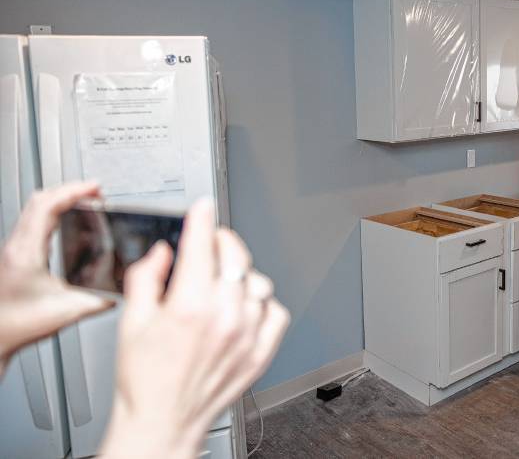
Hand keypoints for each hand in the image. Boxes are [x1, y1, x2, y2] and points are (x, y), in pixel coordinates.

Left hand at [0, 182, 112, 373]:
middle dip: (69, 189)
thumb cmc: (18, 325)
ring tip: (84, 201)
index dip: (73, 192)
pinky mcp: (14, 256)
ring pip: (33, 209)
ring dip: (60, 199)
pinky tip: (68, 224)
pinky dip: (53, 213)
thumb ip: (100, 300)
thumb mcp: (69, 311)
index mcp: (27, 253)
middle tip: (93, 191)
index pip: (48, 207)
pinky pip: (33, 222)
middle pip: (39, 200)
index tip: (94, 188)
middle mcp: (16, 246)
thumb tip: (121, 289)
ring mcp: (13, 249)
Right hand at [101, 200, 289, 458]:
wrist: (163, 421)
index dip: (202, 218)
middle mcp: (224, 316)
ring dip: (242, 273)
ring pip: (258, 281)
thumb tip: (162, 252)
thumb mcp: (131, 322)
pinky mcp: (261, 352)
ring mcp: (247, 334)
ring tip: (225, 279)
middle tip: (211, 242)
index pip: (202, 243)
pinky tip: (246, 306)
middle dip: (222, 240)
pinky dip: (263, 304)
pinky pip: (276, 312)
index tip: (203, 208)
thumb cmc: (145, 380)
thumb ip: (146, 278)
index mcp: (189, 305)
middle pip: (236, 255)